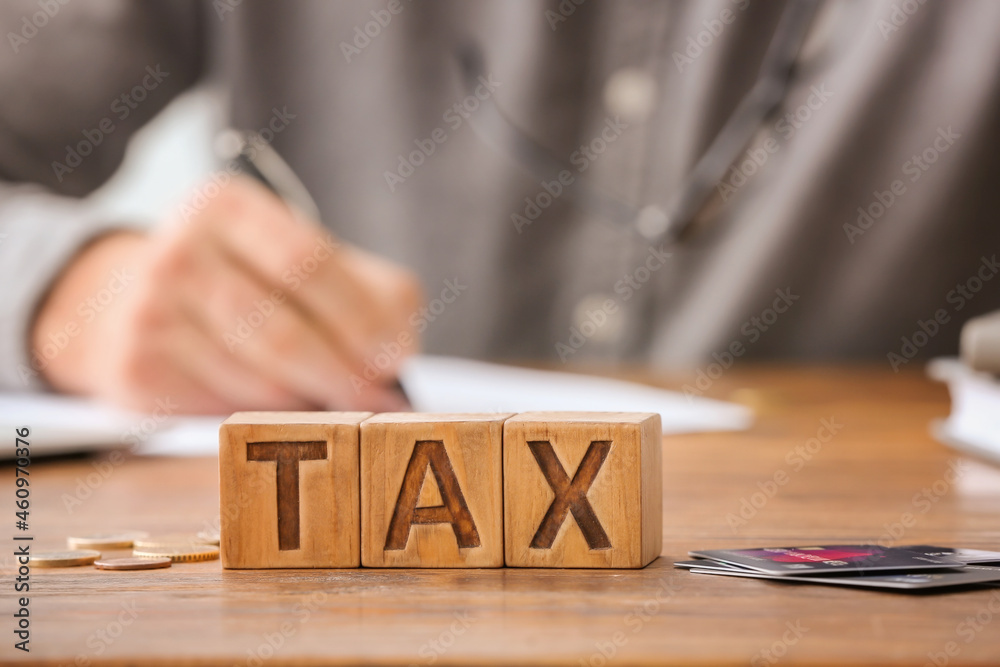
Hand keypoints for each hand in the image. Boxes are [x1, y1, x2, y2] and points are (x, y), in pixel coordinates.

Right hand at [31, 177, 421, 413]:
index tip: (397, 358)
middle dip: (343, 375)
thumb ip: (369, 291)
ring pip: (257, 381)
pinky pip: (225, 409)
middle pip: (282, 331)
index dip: (360, 317)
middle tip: (379, 402)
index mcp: (227, 206)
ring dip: (309, 402)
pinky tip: (278, 407)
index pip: (306, 262)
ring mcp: (149, 311)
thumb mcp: (302, 257)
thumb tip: (400, 354)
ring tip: (335, 403)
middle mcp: (179, 251)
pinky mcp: (136, 368)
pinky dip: (265, 416)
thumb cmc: (246, 279)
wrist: (130, 301)